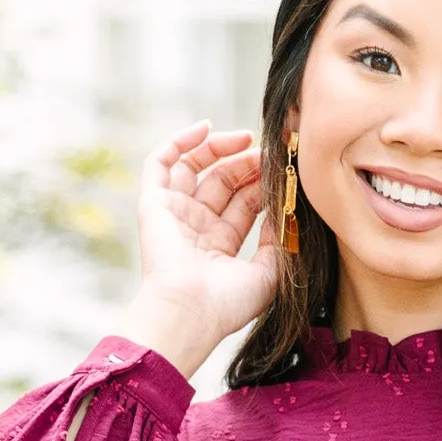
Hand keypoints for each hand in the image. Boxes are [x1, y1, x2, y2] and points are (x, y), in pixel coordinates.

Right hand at [117, 122, 278, 376]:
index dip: (263, 185)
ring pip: (195, 167)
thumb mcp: (268, 275)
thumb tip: (287, 213)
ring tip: (246, 138)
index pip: (244, 206)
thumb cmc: (227, 305)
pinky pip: (160, 163)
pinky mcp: (154, 203)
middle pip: (223, 182)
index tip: (283, 172)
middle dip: (247, 165)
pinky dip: (179, 142)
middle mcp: (195, 228)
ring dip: (220, 149)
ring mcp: (174, 214)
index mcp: (219, 247)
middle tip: (268, 154)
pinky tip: (205, 128)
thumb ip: (280, 244)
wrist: (188, 313)